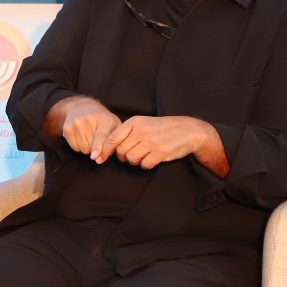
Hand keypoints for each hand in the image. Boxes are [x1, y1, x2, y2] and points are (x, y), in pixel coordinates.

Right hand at [45, 96, 121, 160]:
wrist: (82, 107)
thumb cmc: (103, 120)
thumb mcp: (114, 126)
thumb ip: (114, 142)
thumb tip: (101, 158)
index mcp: (104, 120)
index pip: (100, 136)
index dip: (98, 147)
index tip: (95, 156)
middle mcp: (89, 120)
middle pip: (91, 147)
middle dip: (96, 149)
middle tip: (97, 139)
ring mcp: (76, 123)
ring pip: (82, 149)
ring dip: (87, 148)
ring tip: (89, 137)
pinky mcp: (67, 128)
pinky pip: (74, 147)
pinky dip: (79, 146)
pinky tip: (81, 136)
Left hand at [100, 115, 218, 169]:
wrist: (188, 130)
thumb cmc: (162, 128)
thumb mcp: (143, 123)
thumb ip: (126, 132)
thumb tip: (107, 147)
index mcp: (135, 122)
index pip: (112, 138)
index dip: (103, 150)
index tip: (98, 158)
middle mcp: (142, 130)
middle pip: (120, 151)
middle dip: (123, 157)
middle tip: (131, 154)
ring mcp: (152, 141)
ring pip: (131, 159)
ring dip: (135, 161)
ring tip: (143, 155)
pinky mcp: (161, 152)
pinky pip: (144, 164)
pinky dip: (145, 165)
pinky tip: (152, 159)